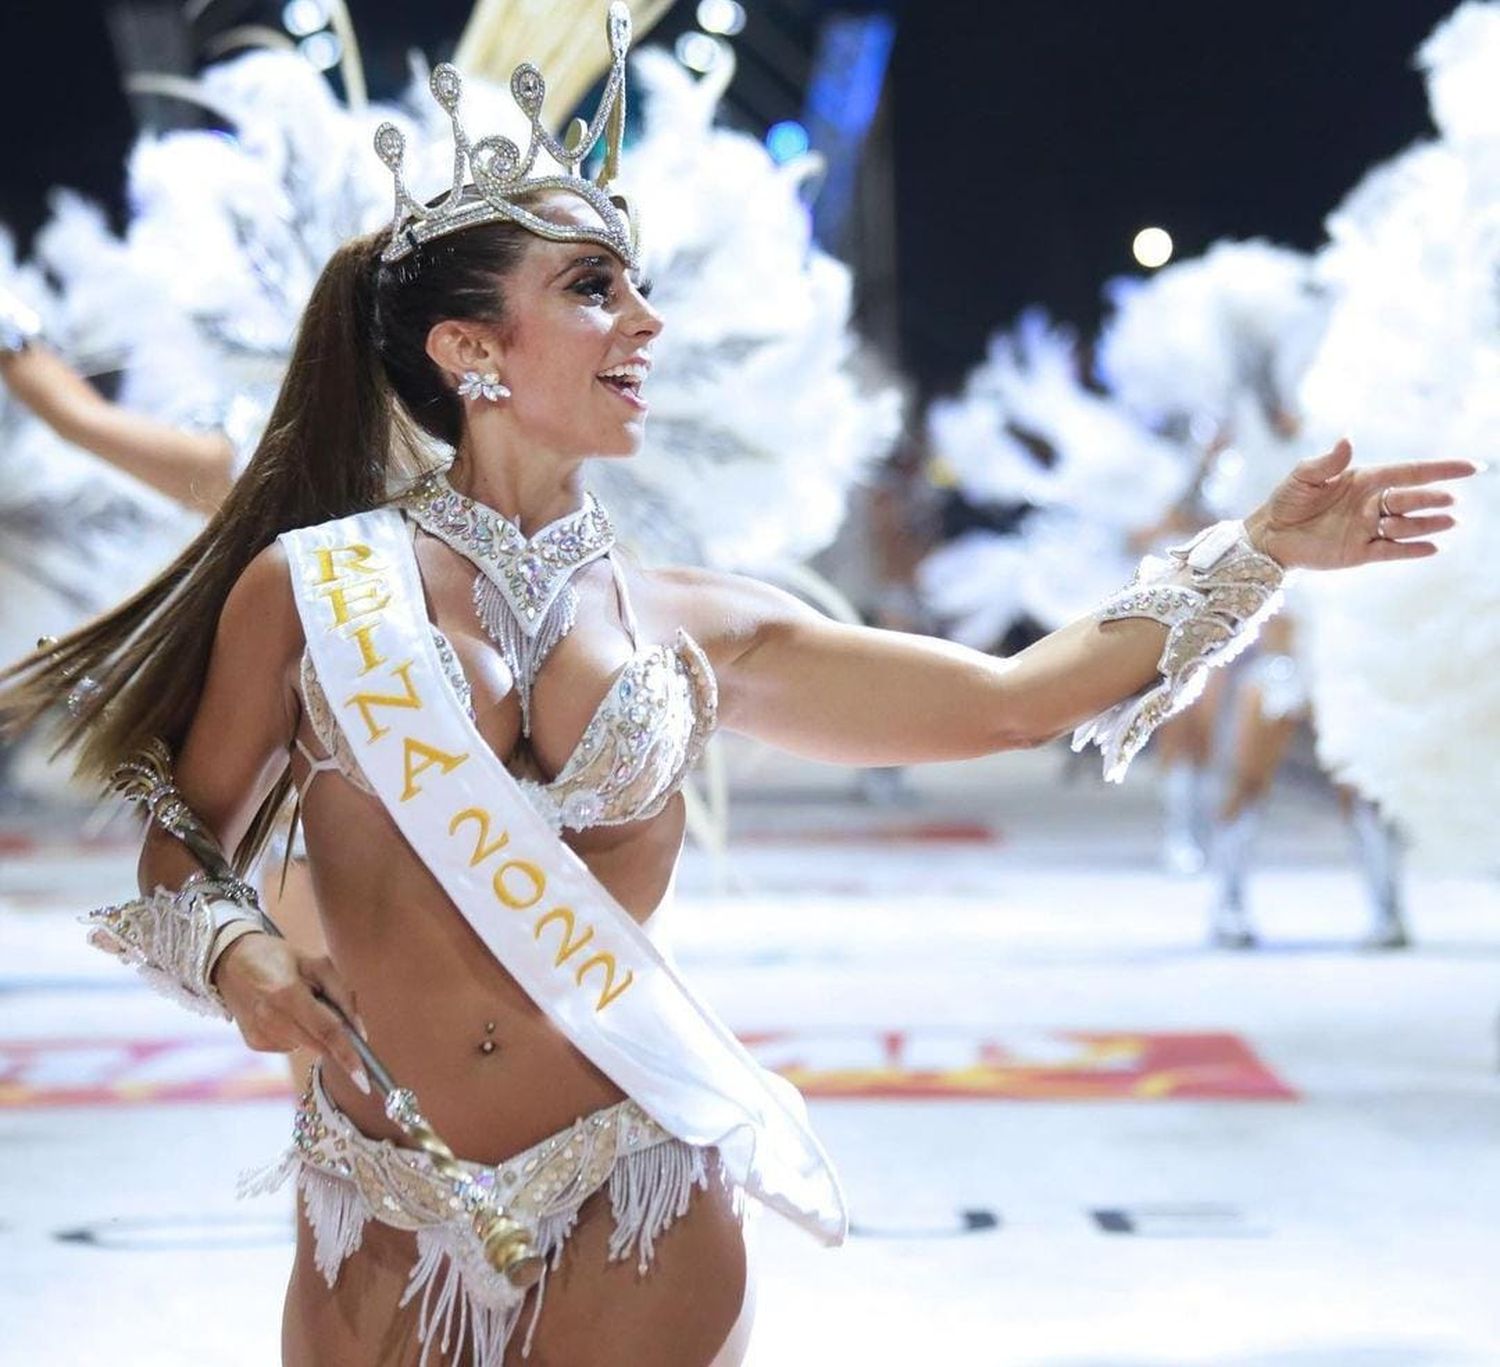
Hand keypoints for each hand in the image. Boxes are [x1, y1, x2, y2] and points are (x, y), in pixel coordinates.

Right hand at [212, 932, 370, 1093]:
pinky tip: (284, 1013)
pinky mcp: (254, 1043)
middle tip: (335, 1013)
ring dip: (314, 1031)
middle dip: (336, 1039)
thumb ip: (342, 994)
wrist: (229, 960)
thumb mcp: (316, 963)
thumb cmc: (278, 957)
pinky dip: (298, 1033)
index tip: (364, 1078)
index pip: (326, 1031)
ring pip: (307, 1046)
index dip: (347, 1054)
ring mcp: (260, 1034)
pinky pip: (291, 1045)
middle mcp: (271, 1019)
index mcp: (287, 994)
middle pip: (319, 1043)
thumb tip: (358, 1030)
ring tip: (301, 1003)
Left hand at [1244, 439, 1474, 570]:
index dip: (1440, 469)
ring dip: (1426, 524)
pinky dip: (1411, 549)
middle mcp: (1372, 504)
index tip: (1471, 468)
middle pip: (1410, 499)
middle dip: (1431, 499)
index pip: (1409, 472)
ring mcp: (1368, 529)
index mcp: (1365, 480)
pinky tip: (1433, 547)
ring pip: (1405, 526)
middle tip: (1449, 500)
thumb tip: (1349, 438)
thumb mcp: (1304, 476)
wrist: (1269, 535)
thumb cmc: (1287, 500)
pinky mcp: (1359, 552)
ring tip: (1448, 521)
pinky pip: (1390, 550)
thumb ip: (1328, 461)